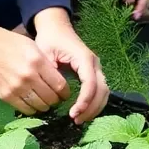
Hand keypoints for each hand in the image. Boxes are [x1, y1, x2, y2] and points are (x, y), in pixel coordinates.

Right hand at [0, 19, 69, 115]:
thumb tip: (57, 80)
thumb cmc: (9, 43)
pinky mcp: (6, 96)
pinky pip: (25, 109)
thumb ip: (45, 63)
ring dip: (45, 105)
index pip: (60, 84)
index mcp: (38, 62)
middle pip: (51, 97)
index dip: (65, 92)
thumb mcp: (32, 46)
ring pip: (40, 106)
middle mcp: (29, 77)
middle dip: (56, 99)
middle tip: (56, 98)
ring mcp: (17, 88)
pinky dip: (32, 108)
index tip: (65, 92)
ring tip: (44, 101)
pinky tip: (32, 103)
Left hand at [33, 7, 109, 123]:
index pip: (91, 84)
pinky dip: (94, 103)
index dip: (84, 101)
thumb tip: (54, 91)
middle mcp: (94, 63)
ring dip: (94, 108)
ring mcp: (95, 68)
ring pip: (104, 92)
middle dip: (91, 108)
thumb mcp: (45, 53)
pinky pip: (99, 90)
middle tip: (76, 120)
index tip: (72, 113)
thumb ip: (50, 71)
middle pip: (102, 90)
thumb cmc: (50, 39)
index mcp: (84, 58)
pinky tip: (82, 112)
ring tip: (79, 120)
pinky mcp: (92, 72)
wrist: (56, 27)